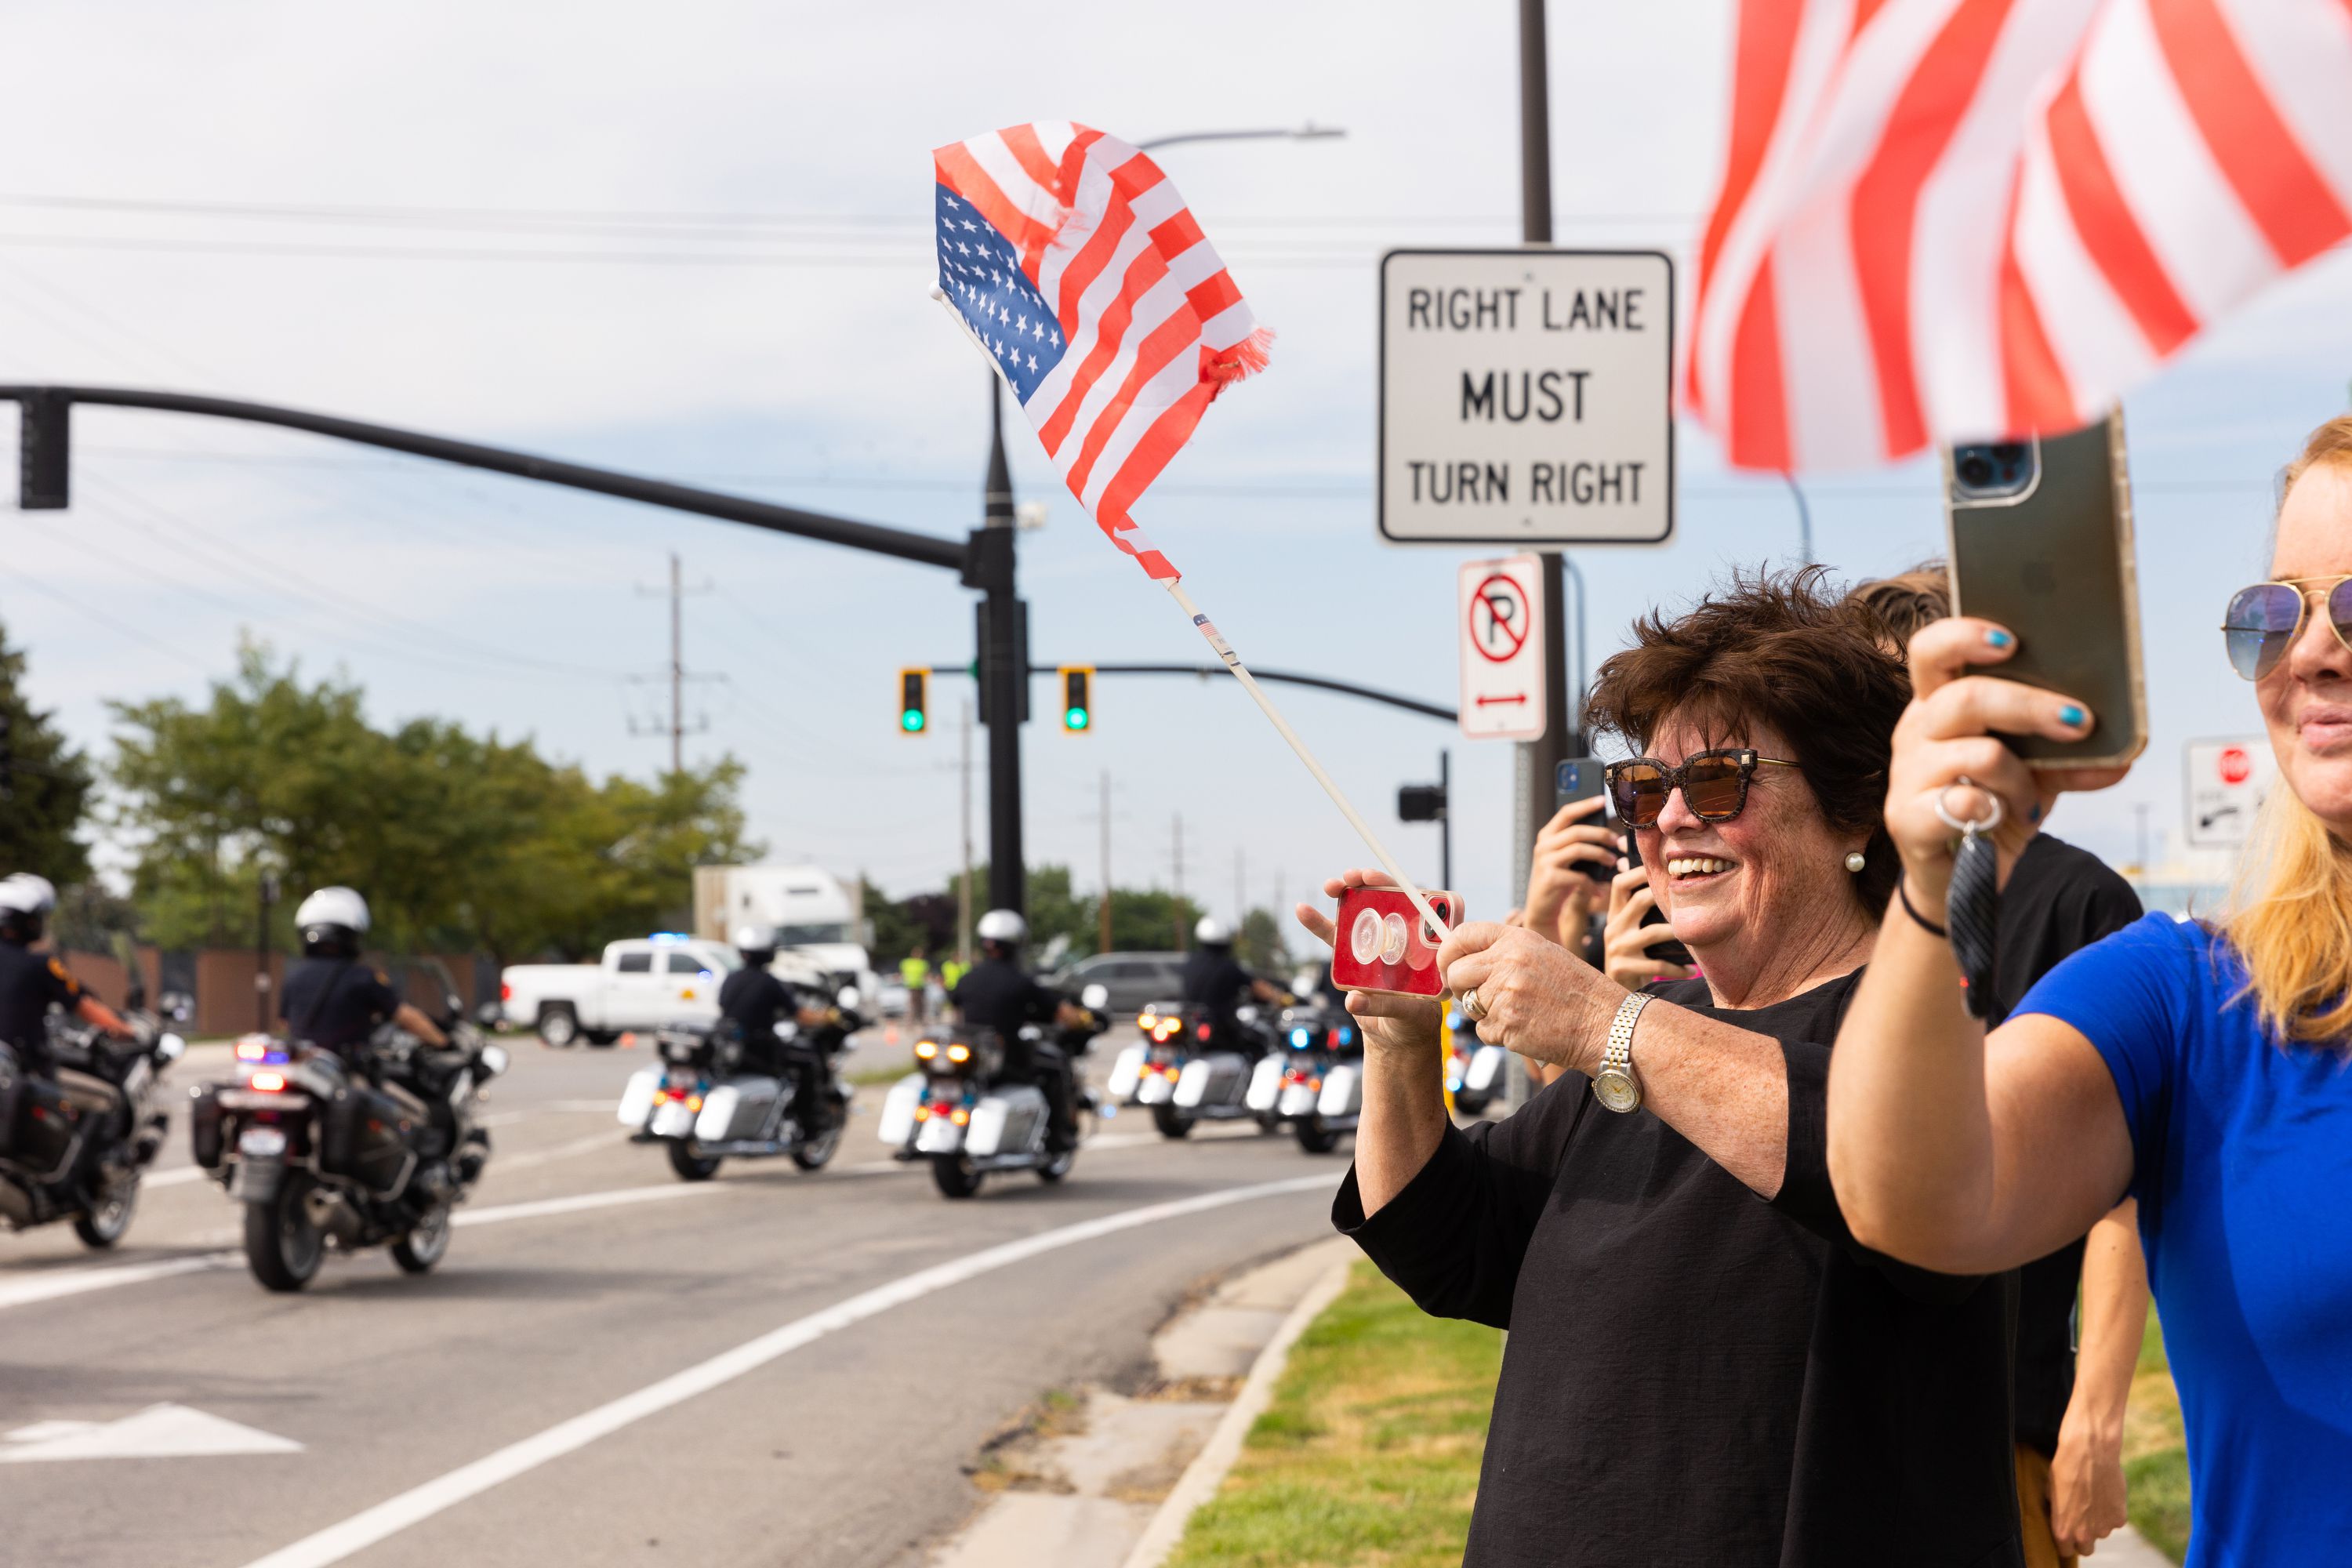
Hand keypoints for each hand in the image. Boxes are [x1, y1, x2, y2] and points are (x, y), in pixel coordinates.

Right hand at [1294, 869, 1441, 1055]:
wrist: (1395, 1038)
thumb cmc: (1414, 1023)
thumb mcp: (1408, 1014)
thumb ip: (1385, 1005)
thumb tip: (1353, 1000)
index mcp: (1428, 947)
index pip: (1424, 909)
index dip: (1411, 890)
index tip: (1396, 886)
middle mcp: (1404, 939)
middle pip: (1389, 901)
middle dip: (1372, 884)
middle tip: (1356, 877)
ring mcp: (1378, 944)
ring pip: (1362, 912)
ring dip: (1346, 894)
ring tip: (1332, 885)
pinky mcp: (1355, 956)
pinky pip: (1337, 936)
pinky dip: (1318, 923)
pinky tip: (1303, 910)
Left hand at [1435, 921, 1616, 1075]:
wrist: (1606, 1023)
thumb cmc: (1576, 991)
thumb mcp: (1543, 954)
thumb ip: (1505, 952)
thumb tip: (1463, 957)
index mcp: (1517, 939)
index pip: (1462, 935)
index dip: (1447, 952)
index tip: (1447, 965)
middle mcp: (1508, 962)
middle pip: (1455, 973)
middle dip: (1460, 987)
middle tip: (1479, 996)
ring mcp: (1506, 994)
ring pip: (1468, 1005)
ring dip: (1485, 1012)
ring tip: (1519, 1011)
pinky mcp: (1507, 1025)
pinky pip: (1483, 1031)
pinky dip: (1498, 1034)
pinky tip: (1525, 1027)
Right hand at [1523, 796, 1617, 954]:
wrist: (1542, 910)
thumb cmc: (1560, 881)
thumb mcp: (1566, 859)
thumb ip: (1579, 844)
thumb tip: (1611, 836)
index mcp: (1547, 836)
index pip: (1566, 813)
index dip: (1585, 805)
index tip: (1603, 801)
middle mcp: (1543, 846)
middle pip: (1576, 831)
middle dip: (1601, 834)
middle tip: (1617, 842)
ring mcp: (1544, 862)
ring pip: (1578, 849)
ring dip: (1600, 855)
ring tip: (1613, 862)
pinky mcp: (1549, 879)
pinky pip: (1578, 876)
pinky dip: (1593, 884)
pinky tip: (1600, 891)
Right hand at [1602, 864, 1696, 988]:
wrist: (1617, 997)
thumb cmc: (1633, 959)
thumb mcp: (1629, 933)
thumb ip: (1640, 913)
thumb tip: (1671, 886)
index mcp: (1614, 915)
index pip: (1620, 884)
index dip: (1639, 872)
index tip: (1663, 866)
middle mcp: (1612, 928)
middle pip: (1638, 900)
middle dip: (1665, 897)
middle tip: (1691, 897)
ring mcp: (1616, 948)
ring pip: (1652, 933)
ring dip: (1677, 934)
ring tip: (1697, 938)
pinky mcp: (1622, 968)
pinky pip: (1657, 965)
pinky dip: (1678, 969)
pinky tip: (1692, 971)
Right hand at [1891, 619, 2130, 910]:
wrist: (1960, 877)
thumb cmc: (1993, 807)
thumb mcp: (2037, 775)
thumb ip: (2071, 758)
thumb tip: (2124, 755)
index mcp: (1939, 704)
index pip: (1932, 651)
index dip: (1964, 636)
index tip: (2011, 641)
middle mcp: (1918, 731)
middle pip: (1964, 697)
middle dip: (2030, 707)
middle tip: (2079, 722)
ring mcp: (1908, 773)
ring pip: (1979, 754)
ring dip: (2020, 780)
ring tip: (2027, 803)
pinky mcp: (1906, 817)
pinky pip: (1962, 803)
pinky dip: (1995, 811)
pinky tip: (1999, 820)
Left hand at [2048, 1414, 2127, 1555]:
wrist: (2089, 1452)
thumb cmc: (2065, 1468)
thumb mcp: (2050, 1491)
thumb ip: (2056, 1511)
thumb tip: (2057, 1514)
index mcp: (2063, 1530)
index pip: (2065, 1550)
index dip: (2066, 1541)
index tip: (2067, 1532)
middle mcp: (2084, 1534)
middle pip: (2086, 1549)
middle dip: (2083, 1539)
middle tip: (2081, 1521)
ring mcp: (2104, 1528)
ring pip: (2101, 1533)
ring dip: (2098, 1523)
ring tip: (2093, 1500)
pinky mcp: (2120, 1518)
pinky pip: (2114, 1521)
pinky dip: (2111, 1512)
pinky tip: (2105, 1494)